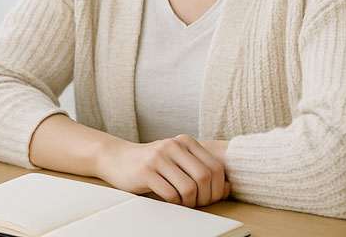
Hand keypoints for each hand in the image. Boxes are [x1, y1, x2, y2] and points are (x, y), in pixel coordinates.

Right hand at [98, 134, 230, 207]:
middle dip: (205, 197)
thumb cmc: (152, 164)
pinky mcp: (145, 171)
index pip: (215, 167)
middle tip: (197, 203)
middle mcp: (173, 145)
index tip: (209, 197)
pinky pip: (170, 194)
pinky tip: (169, 200)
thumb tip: (228, 188)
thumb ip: (201, 170)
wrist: (116, 158)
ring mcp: (158, 157)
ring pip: (189, 187)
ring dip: (189, 202)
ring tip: (182, 202)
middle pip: (204, 177)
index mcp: (185, 141)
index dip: (217, 188)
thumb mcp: (177, 161)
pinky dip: (174, 203)